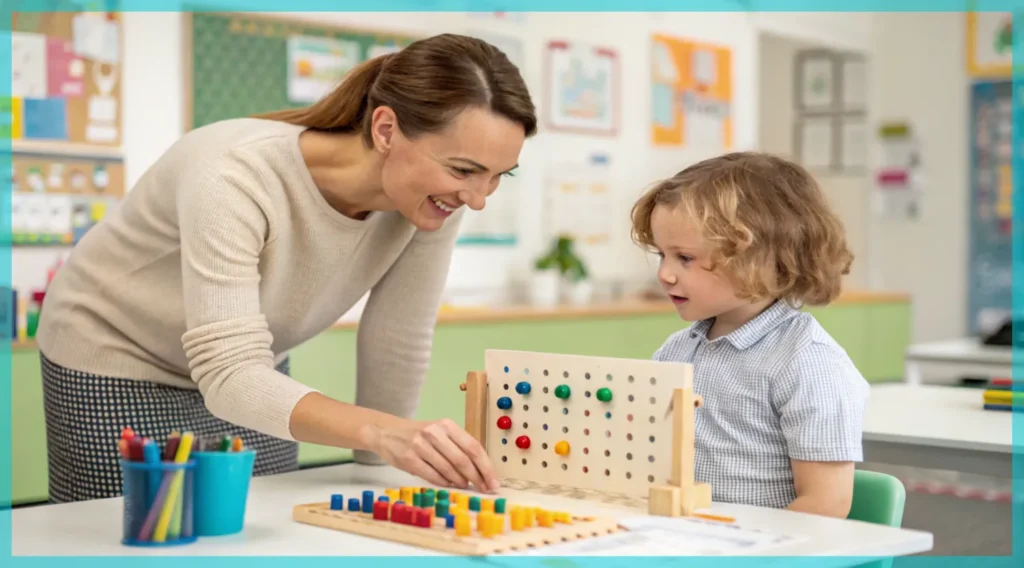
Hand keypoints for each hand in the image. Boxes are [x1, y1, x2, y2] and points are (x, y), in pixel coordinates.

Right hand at [368, 418, 498, 491]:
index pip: (473, 447)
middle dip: (477, 478)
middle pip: (463, 460)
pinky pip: (432, 475)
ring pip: (448, 469)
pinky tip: (448, 485)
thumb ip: (457, 447)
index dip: (486, 467)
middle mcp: (435, 432)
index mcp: (447, 425)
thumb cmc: (418, 435)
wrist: (387, 432)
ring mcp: (420, 445)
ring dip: (459, 481)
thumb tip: (480, 471)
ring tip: (464, 486)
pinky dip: (443, 483)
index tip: (494, 482)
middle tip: (484, 489)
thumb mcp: (439, 432)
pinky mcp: (408, 458)